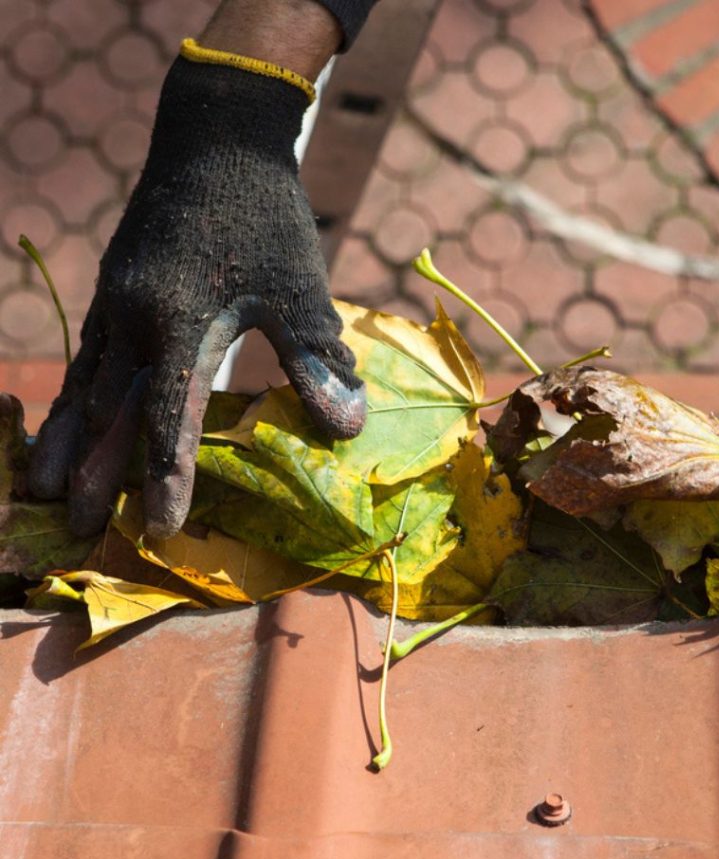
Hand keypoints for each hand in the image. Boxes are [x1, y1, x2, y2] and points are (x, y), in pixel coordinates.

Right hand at [30, 50, 364, 538]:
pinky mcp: (113, 291)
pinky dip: (75, 398)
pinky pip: (87, 358)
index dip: (166, 478)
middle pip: (110, 413)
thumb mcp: (299, 288)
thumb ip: (316, 360)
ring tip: (43, 487)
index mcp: (177, 322)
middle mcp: (132, 319)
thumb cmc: (265, 217)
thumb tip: (347, 429)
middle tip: (77, 531)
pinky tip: (69, 419)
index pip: (169, 420)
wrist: (216, 139)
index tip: (162, 529)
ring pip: (85, 386)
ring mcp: (114, 303)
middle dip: (95, 474)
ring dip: (67, 441)